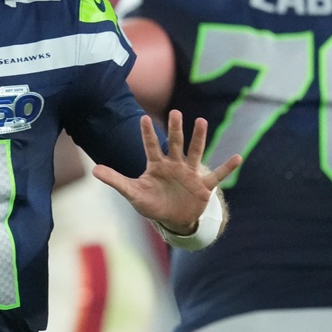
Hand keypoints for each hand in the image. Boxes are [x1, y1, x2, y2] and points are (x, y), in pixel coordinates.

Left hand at [92, 110, 240, 233]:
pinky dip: (227, 168)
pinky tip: (238, 157)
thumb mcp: (133, 193)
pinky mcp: (203, 186)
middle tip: (175, 113)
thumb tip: (94, 171)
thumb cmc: (152, 203)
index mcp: (156, 165)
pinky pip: (217, 176)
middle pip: (174, 144)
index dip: (147, 133)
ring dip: (198, 139)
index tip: (142, 117)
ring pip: (195, 152)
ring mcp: (190, 174)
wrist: (174, 219)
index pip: (151, 146)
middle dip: (175, 129)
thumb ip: (116, 180)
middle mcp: (174, 165)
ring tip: (201, 121)